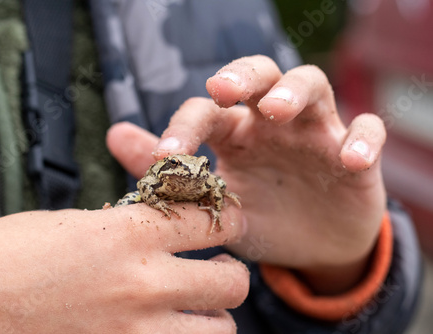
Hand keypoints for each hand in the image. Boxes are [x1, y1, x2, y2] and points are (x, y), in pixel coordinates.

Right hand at [0, 205, 247, 332]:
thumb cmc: (20, 253)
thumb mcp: (82, 221)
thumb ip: (133, 226)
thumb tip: (169, 228)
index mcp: (129, 232)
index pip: (210, 220)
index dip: (227, 219)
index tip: (228, 223)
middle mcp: (143, 281)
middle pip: (232, 280)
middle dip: (231, 271)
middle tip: (217, 268)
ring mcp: (137, 329)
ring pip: (222, 328)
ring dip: (216, 316)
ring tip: (198, 308)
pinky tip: (173, 329)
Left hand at [107, 55, 386, 293]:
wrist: (310, 249)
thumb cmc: (259, 219)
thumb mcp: (213, 202)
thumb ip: (170, 171)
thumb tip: (114, 134)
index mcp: (237, 133)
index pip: (208, 111)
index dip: (185, 126)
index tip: (166, 155)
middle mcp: (274, 123)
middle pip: (261, 74)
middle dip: (242, 77)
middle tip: (220, 89)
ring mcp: (316, 132)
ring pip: (311, 85)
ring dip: (293, 92)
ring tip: (276, 111)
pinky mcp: (355, 153)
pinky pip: (365, 131)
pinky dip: (361, 140)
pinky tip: (349, 160)